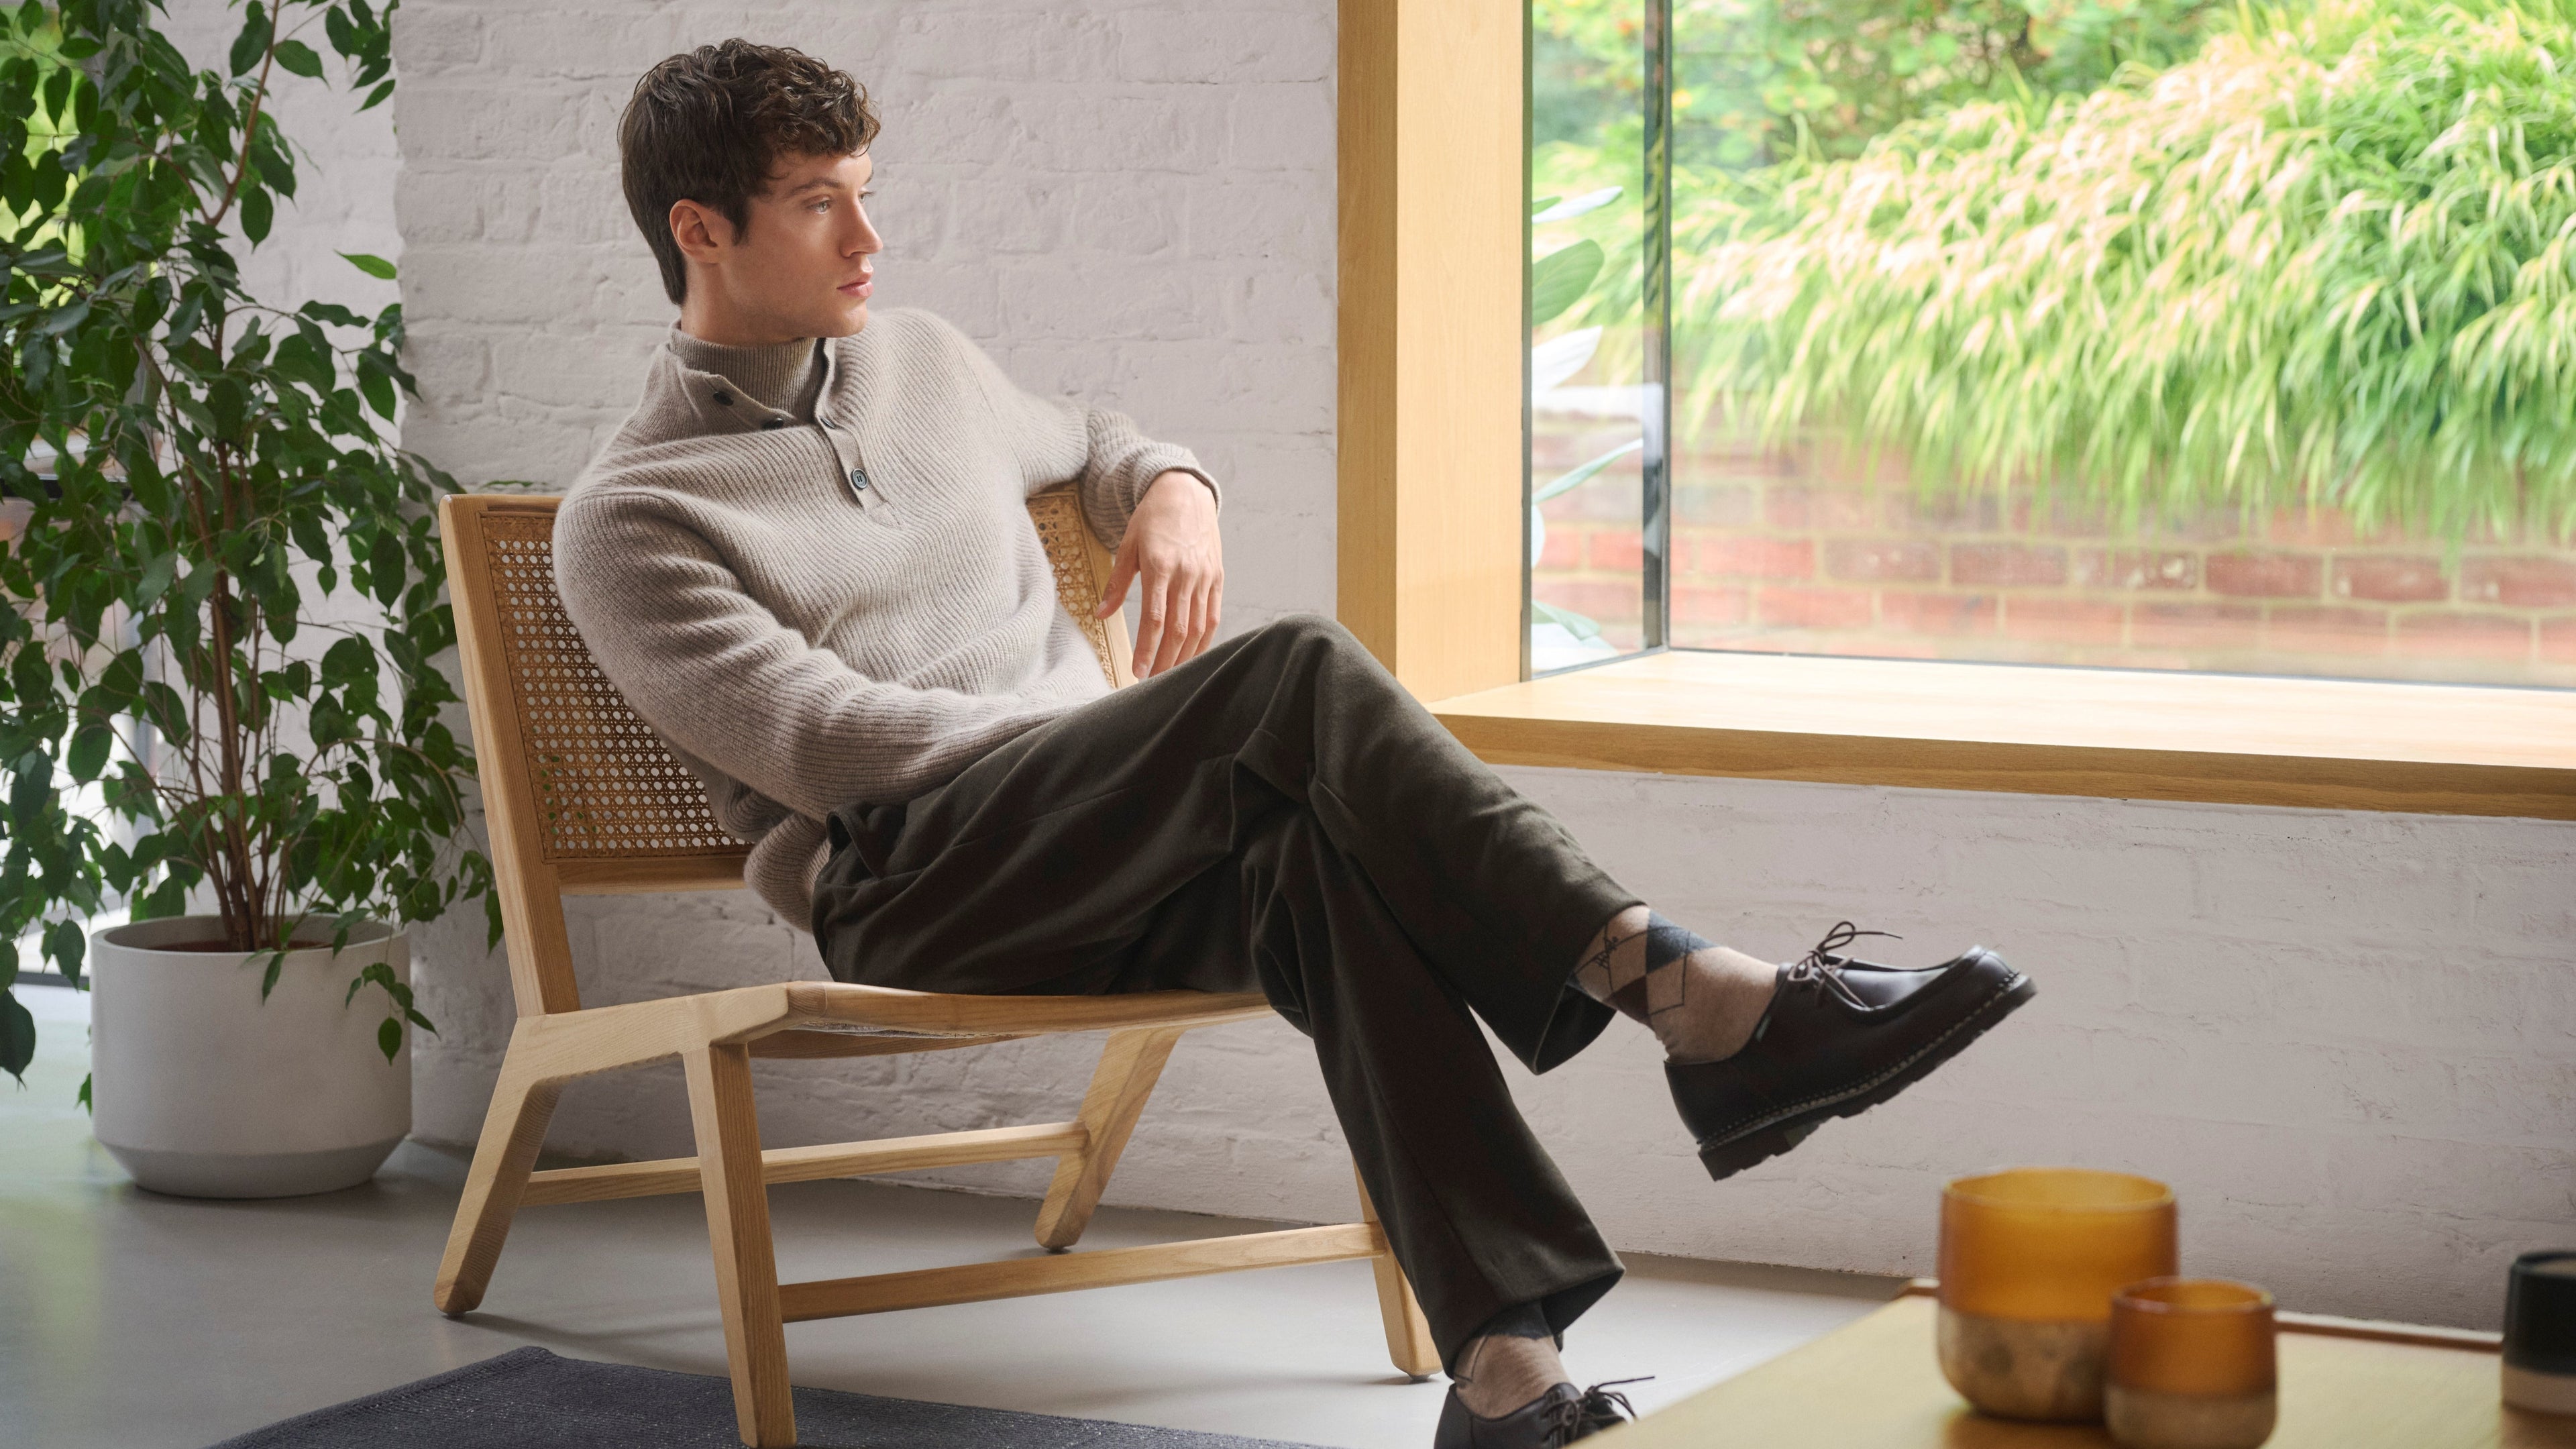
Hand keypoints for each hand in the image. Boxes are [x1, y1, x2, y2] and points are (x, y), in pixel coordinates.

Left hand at [1096, 470, 1221, 678]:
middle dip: (1165, 661)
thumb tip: (1100, 614)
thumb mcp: (1127, 546)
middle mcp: (1187, 574)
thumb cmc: (1153, 518)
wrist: (1185, 492)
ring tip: (1170, 675)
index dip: (1147, 649)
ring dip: (1184, 656)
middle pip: (1178, 629)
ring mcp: (1205, 577)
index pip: (1154, 618)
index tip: (1137, 671)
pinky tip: (1193, 655)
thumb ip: (1116, 583)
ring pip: (1198, 627)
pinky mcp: (1217, 578)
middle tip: (1153, 683)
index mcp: (1161, 566)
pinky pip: (1212, 616)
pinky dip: (1204, 640)